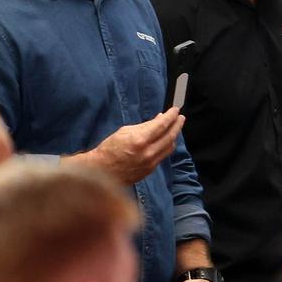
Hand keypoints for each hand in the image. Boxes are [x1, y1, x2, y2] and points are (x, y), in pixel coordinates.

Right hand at [66, 108, 183, 183]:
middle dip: (177, 125)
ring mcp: (151, 162)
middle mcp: (148, 152)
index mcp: (140, 140)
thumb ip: (144, 126)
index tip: (175, 110)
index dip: (171, 116)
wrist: (101, 171)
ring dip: (174, 135)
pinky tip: (166, 140)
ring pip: (170, 146)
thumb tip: (158, 120)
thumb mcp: (124, 131)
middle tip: (180, 117)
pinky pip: (163, 155)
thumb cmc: (109, 150)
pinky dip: (167, 145)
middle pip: (170, 136)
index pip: (162, 125)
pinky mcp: (151, 169)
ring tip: (174, 127)